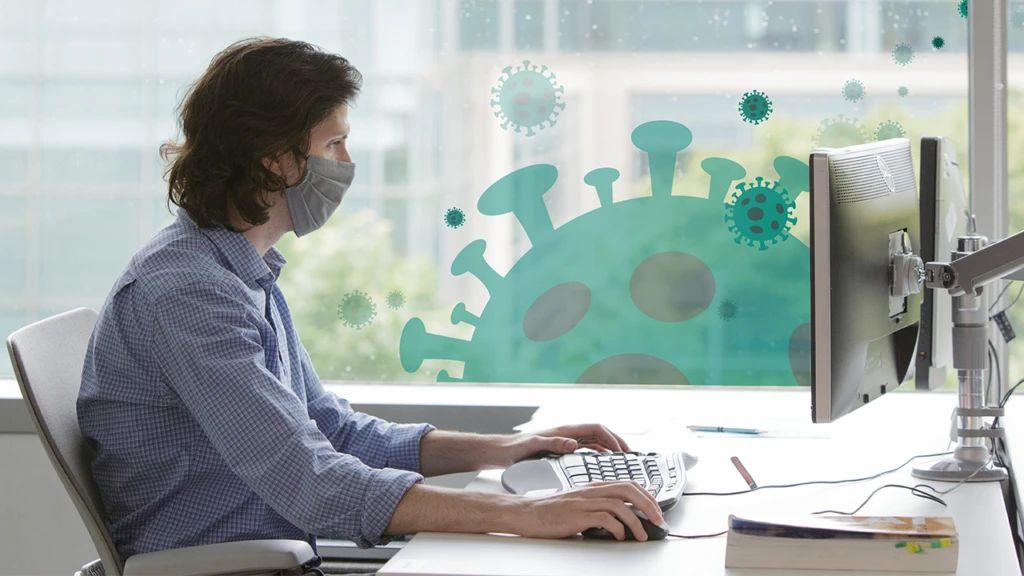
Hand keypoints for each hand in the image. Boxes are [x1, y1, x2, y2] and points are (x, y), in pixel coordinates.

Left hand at [501, 423, 629, 466]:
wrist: (503, 452)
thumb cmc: (516, 449)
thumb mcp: (534, 446)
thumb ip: (553, 444)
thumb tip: (574, 444)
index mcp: (565, 431)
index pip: (596, 429)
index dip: (612, 437)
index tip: (623, 450)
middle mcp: (568, 434)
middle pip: (599, 434)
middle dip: (616, 442)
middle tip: (629, 455)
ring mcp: (566, 440)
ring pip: (594, 441)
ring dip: (609, 447)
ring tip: (621, 459)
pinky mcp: (562, 448)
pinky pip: (586, 448)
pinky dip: (598, 453)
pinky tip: (602, 463)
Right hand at [508, 481, 663, 541]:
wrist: (528, 513)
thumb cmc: (552, 511)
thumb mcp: (579, 504)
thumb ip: (598, 506)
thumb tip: (621, 519)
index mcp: (593, 486)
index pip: (627, 483)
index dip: (645, 495)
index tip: (655, 508)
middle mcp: (591, 490)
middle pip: (628, 489)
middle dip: (648, 504)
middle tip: (657, 519)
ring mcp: (584, 501)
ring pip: (620, 505)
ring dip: (636, 521)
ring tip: (641, 534)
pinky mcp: (578, 515)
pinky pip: (605, 519)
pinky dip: (617, 528)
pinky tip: (619, 536)